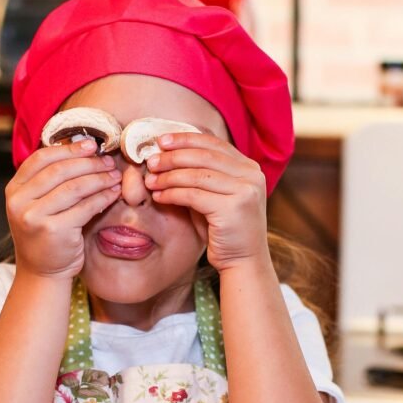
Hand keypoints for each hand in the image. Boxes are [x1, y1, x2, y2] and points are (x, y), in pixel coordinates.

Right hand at [5, 138, 121, 279]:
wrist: (42, 272)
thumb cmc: (45, 235)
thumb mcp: (37, 205)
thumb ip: (50, 181)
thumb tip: (81, 148)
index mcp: (14, 190)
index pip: (41, 158)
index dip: (68, 149)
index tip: (90, 144)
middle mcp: (19, 202)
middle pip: (60, 171)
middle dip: (88, 163)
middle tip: (108, 161)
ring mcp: (35, 217)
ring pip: (74, 187)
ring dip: (99, 179)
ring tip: (114, 176)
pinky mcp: (54, 231)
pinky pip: (85, 207)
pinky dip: (103, 197)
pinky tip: (113, 193)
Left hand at [143, 131, 268, 271]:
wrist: (243, 262)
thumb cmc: (223, 231)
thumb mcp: (213, 197)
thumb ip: (199, 177)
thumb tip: (166, 156)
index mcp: (249, 168)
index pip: (214, 144)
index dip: (186, 139)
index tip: (162, 141)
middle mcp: (252, 175)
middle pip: (204, 156)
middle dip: (173, 157)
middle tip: (151, 161)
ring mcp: (245, 191)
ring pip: (197, 175)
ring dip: (169, 176)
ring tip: (150, 180)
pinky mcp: (233, 208)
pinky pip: (194, 195)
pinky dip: (173, 193)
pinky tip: (159, 196)